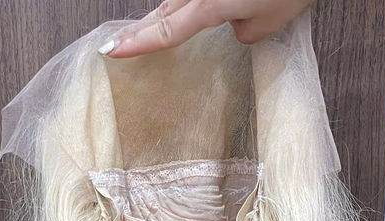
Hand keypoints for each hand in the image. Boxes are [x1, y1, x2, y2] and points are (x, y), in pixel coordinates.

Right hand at [100, 0, 314, 57]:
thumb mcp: (273, 19)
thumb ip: (247, 30)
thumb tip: (237, 25)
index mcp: (209, 3)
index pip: (166, 32)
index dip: (137, 44)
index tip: (111, 52)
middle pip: (165, 11)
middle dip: (143, 29)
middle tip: (118, 44)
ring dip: (171, 14)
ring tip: (150, 31)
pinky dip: (192, 4)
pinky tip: (192, 10)